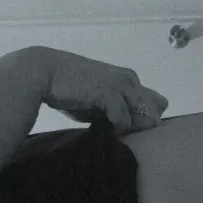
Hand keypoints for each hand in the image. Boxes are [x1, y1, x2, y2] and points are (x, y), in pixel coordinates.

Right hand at [33, 45, 168, 134]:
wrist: (45, 73)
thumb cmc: (69, 89)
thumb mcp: (100, 102)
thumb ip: (117, 112)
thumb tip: (132, 129)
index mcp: (130, 79)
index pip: (157, 103)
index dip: (145, 119)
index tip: (128, 127)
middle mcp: (131, 79)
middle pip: (155, 111)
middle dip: (141, 125)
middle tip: (117, 129)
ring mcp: (121, 85)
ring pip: (142, 116)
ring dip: (127, 127)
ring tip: (107, 126)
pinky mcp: (109, 93)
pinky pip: (123, 119)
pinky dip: (114, 128)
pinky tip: (101, 125)